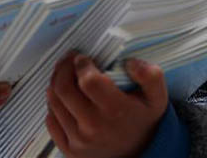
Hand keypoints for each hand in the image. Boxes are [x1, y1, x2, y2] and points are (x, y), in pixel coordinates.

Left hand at [46, 53, 167, 157]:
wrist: (138, 154)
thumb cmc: (141, 119)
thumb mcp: (156, 97)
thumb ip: (150, 76)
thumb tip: (130, 62)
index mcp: (115, 111)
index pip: (88, 81)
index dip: (81, 64)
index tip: (83, 58)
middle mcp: (94, 127)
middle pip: (63, 88)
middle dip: (63, 67)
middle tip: (69, 59)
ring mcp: (78, 141)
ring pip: (53, 101)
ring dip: (56, 82)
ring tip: (66, 75)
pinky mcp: (68, 150)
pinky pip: (50, 120)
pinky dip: (54, 104)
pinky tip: (65, 98)